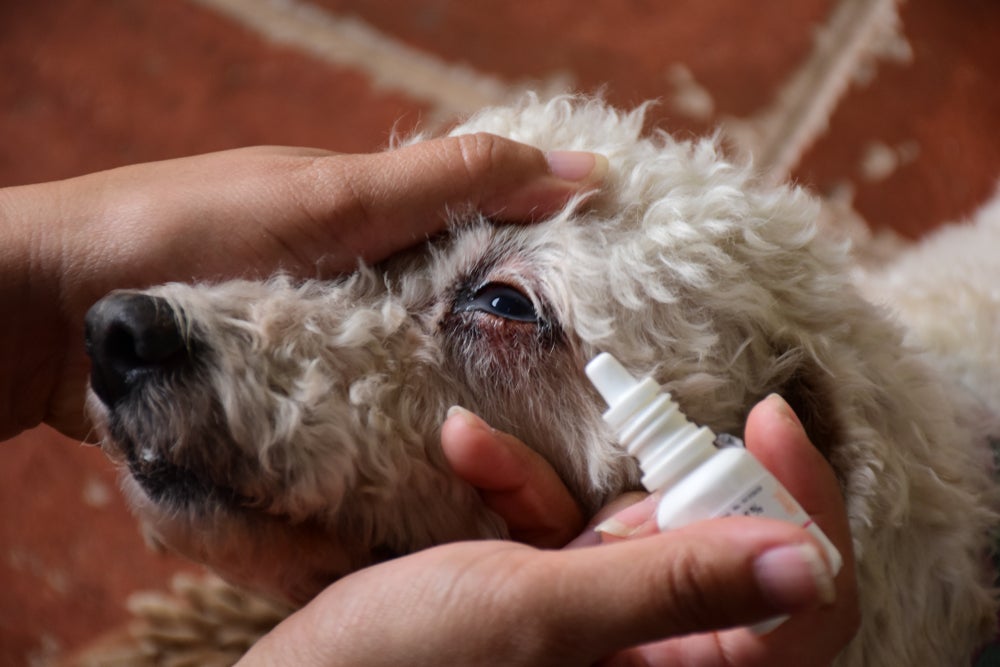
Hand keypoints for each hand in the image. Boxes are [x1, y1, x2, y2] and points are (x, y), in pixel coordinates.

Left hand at [0, 136, 604, 439]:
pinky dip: (393, 423)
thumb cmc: (188, 234)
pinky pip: (360, 406)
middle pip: (456, 304)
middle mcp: (352, 271)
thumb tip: (575, 164)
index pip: (486, 224)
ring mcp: (320, 332)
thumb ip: (445, 184)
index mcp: (368, 211)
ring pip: (413, 362)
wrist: (52, 311)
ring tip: (518, 434)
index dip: (549, 251)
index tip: (615, 293)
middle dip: (510, 338)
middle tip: (576, 387)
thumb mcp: (329, 199)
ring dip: (456, 390)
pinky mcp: (288, 387)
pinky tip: (430, 452)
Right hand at [237, 395, 856, 665]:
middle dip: (657, 479)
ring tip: (474, 454)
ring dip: (553, 475)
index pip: (803, 607)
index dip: (802, 510)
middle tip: (618, 434)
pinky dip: (515, 482)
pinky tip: (462, 454)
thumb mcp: (544, 614)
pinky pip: (566, 519)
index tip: (766, 421)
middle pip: (716, 545)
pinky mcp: (556, 587)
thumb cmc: (409, 666)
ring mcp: (603, 618)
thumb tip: (805, 561)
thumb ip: (674, 586)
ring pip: (630, 520)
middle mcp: (653, 654)